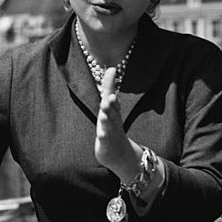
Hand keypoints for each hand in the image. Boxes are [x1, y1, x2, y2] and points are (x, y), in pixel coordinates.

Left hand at [94, 67, 139, 182]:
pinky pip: (105, 140)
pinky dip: (104, 136)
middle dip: (111, 103)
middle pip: (112, 110)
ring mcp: (111, 132)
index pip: (112, 95)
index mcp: (113, 110)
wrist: (120, 153)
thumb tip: (111, 68)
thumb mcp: (111, 106)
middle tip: (111, 96)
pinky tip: (101, 134)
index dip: (110, 84)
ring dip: (108, 118)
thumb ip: (109, 87)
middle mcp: (113, 119)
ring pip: (109, 124)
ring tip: (104, 111)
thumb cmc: (112, 125)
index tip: (112, 70)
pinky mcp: (106, 144)